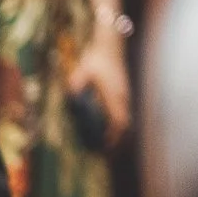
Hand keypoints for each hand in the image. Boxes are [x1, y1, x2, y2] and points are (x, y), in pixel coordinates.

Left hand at [65, 26, 132, 144]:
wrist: (110, 45)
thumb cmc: (96, 58)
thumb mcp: (83, 70)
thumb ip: (77, 84)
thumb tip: (71, 95)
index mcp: (114, 94)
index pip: (118, 121)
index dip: (113, 136)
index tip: (105, 147)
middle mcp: (122, 96)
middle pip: (125, 124)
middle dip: (117, 138)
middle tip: (105, 151)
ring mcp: (124, 94)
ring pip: (126, 119)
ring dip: (117, 131)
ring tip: (106, 142)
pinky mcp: (123, 91)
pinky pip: (123, 112)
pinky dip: (117, 122)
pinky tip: (107, 126)